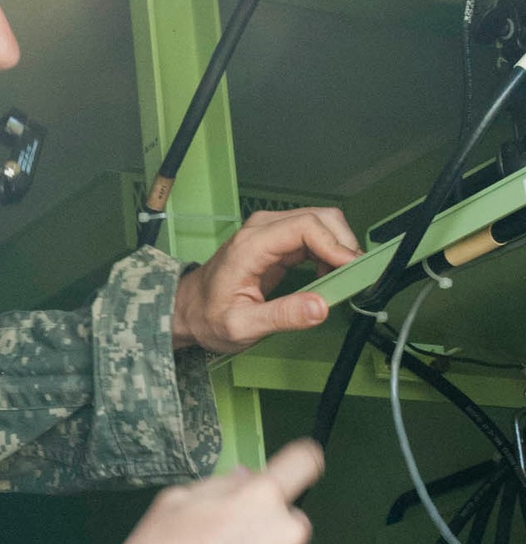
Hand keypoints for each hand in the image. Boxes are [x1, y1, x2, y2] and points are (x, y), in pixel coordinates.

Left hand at [172, 207, 361, 353]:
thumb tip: (320, 307)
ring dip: (339, 248)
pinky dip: (329, 252)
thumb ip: (282, 317)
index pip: (306, 226)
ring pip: (320, 222)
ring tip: (342, 279)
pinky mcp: (276, 240)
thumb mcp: (242, 326)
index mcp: (251, 246)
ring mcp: (269, 231)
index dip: (336, 245)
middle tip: (354, 276)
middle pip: (319, 217)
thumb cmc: (208, 317)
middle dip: (344, 244)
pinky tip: (328, 275)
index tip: (352, 270)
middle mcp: (261, 230)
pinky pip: (313, 235)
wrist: (188, 310)